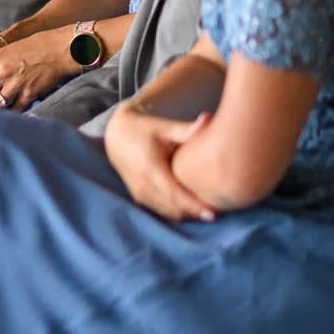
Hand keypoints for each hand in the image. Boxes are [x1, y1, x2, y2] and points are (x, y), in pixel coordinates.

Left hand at [0, 30, 77, 110]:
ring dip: (2, 103)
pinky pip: (15, 109)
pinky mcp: (30, 94)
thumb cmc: (41, 45)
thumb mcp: (13, 48)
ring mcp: (16, 84)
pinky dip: (16, 109)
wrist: (64, 49)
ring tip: (9, 99)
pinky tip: (20, 103)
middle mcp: (3, 72)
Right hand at [105, 105, 215, 222]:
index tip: (213, 215)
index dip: (194, 206)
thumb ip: (187, 129)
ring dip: (186, 214)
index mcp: (151, 169)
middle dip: (195, 213)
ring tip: (206, 211)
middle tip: (217, 213)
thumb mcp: (164, 128)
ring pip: (167, 213)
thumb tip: (208, 118)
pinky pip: (160, 211)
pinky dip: (176, 211)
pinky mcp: (138, 197)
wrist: (116, 136)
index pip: (175, 195)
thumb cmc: (144, 130)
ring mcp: (139, 193)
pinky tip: (191, 207)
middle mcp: (143, 185)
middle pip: (173, 209)